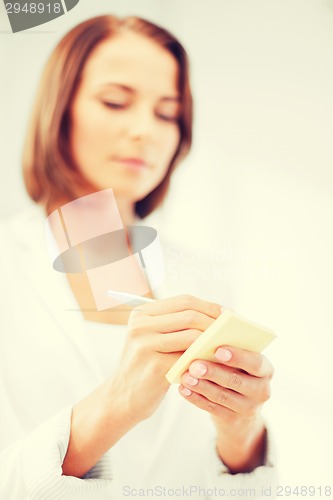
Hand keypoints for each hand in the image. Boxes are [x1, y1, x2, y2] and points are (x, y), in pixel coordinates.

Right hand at [108, 295, 221, 423]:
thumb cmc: (145, 366)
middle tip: (231, 330)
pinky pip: (189, 358)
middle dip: (214, 322)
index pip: (183, 301)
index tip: (227, 313)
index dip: (209, 306)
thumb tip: (217, 319)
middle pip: (189, 314)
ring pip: (192, 335)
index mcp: (141, 314)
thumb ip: (175, 326)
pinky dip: (205, 358)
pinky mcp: (154, 366)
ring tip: (226, 345)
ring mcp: (145, 345)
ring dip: (213, 340)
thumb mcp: (152, 339)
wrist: (122, 399)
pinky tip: (215, 362)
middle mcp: (140, 325)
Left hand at [179, 345, 273, 472]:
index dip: (237, 357)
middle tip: (194, 365)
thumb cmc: (237, 374)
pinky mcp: (233, 420)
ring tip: (186, 377)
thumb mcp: (242, 364)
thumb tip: (204, 342)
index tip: (217, 350)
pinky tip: (183, 389)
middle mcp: (261, 390)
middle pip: (236, 380)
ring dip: (201, 386)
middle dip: (213, 372)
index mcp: (265, 370)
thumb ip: (229, 354)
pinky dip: (196, 398)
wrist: (242, 414)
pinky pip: (212, 408)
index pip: (255, 363)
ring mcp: (248, 408)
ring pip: (222, 395)